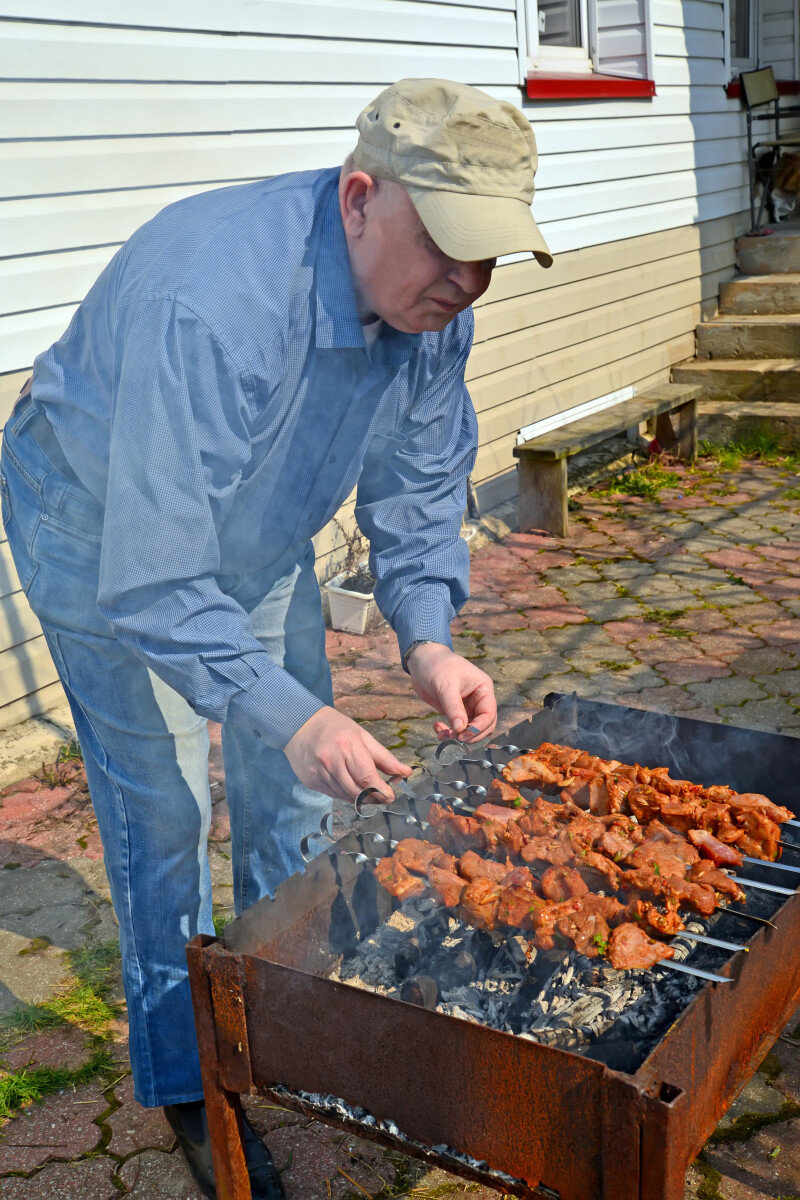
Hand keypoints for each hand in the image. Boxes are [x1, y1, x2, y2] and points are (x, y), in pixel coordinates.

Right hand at [284, 706, 410, 802]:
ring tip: (367, 791)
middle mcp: (331, 761)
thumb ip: (384, 757)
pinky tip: (349, 786)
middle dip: (373, 797)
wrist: (300, 726)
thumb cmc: (335, 728)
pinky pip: (333, 795)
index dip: (381, 791)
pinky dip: (345, 795)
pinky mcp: (311, 781)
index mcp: (347, 746)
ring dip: (360, 798)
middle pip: (357, 791)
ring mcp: (319, 773)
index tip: (390, 796)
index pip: (367, 777)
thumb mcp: (362, 736)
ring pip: (346, 796)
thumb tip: (404, 773)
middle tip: (382, 796)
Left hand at [407, 643, 496, 742]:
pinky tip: (437, 727)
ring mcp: (468, 706)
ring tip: (442, 735)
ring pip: (470, 729)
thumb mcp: (446, 686)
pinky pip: (457, 727)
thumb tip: (461, 729)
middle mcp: (479, 699)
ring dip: (457, 735)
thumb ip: (454, 708)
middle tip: (454, 738)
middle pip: (484, 725)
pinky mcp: (455, 711)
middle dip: (470, 735)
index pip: (489, 714)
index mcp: (484, 689)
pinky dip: (448, 731)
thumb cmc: (437, 666)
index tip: (463, 735)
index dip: (478, 728)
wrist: (421, 660)